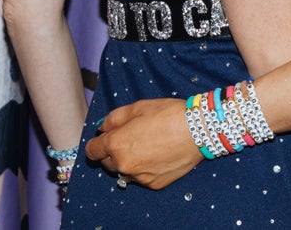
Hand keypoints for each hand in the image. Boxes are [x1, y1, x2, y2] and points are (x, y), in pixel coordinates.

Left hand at [84, 98, 200, 189]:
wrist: (198, 130)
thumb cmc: (168, 114)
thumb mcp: (138, 107)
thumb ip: (114, 118)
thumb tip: (102, 129)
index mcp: (116, 144)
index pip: (92, 151)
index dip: (97, 144)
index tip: (103, 140)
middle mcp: (124, 164)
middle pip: (107, 163)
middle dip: (113, 152)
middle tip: (130, 139)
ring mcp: (139, 177)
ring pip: (124, 172)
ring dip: (128, 162)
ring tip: (147, 147)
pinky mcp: (154, 184)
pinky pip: (141, 178)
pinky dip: (144, 169)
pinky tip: (158, 156)